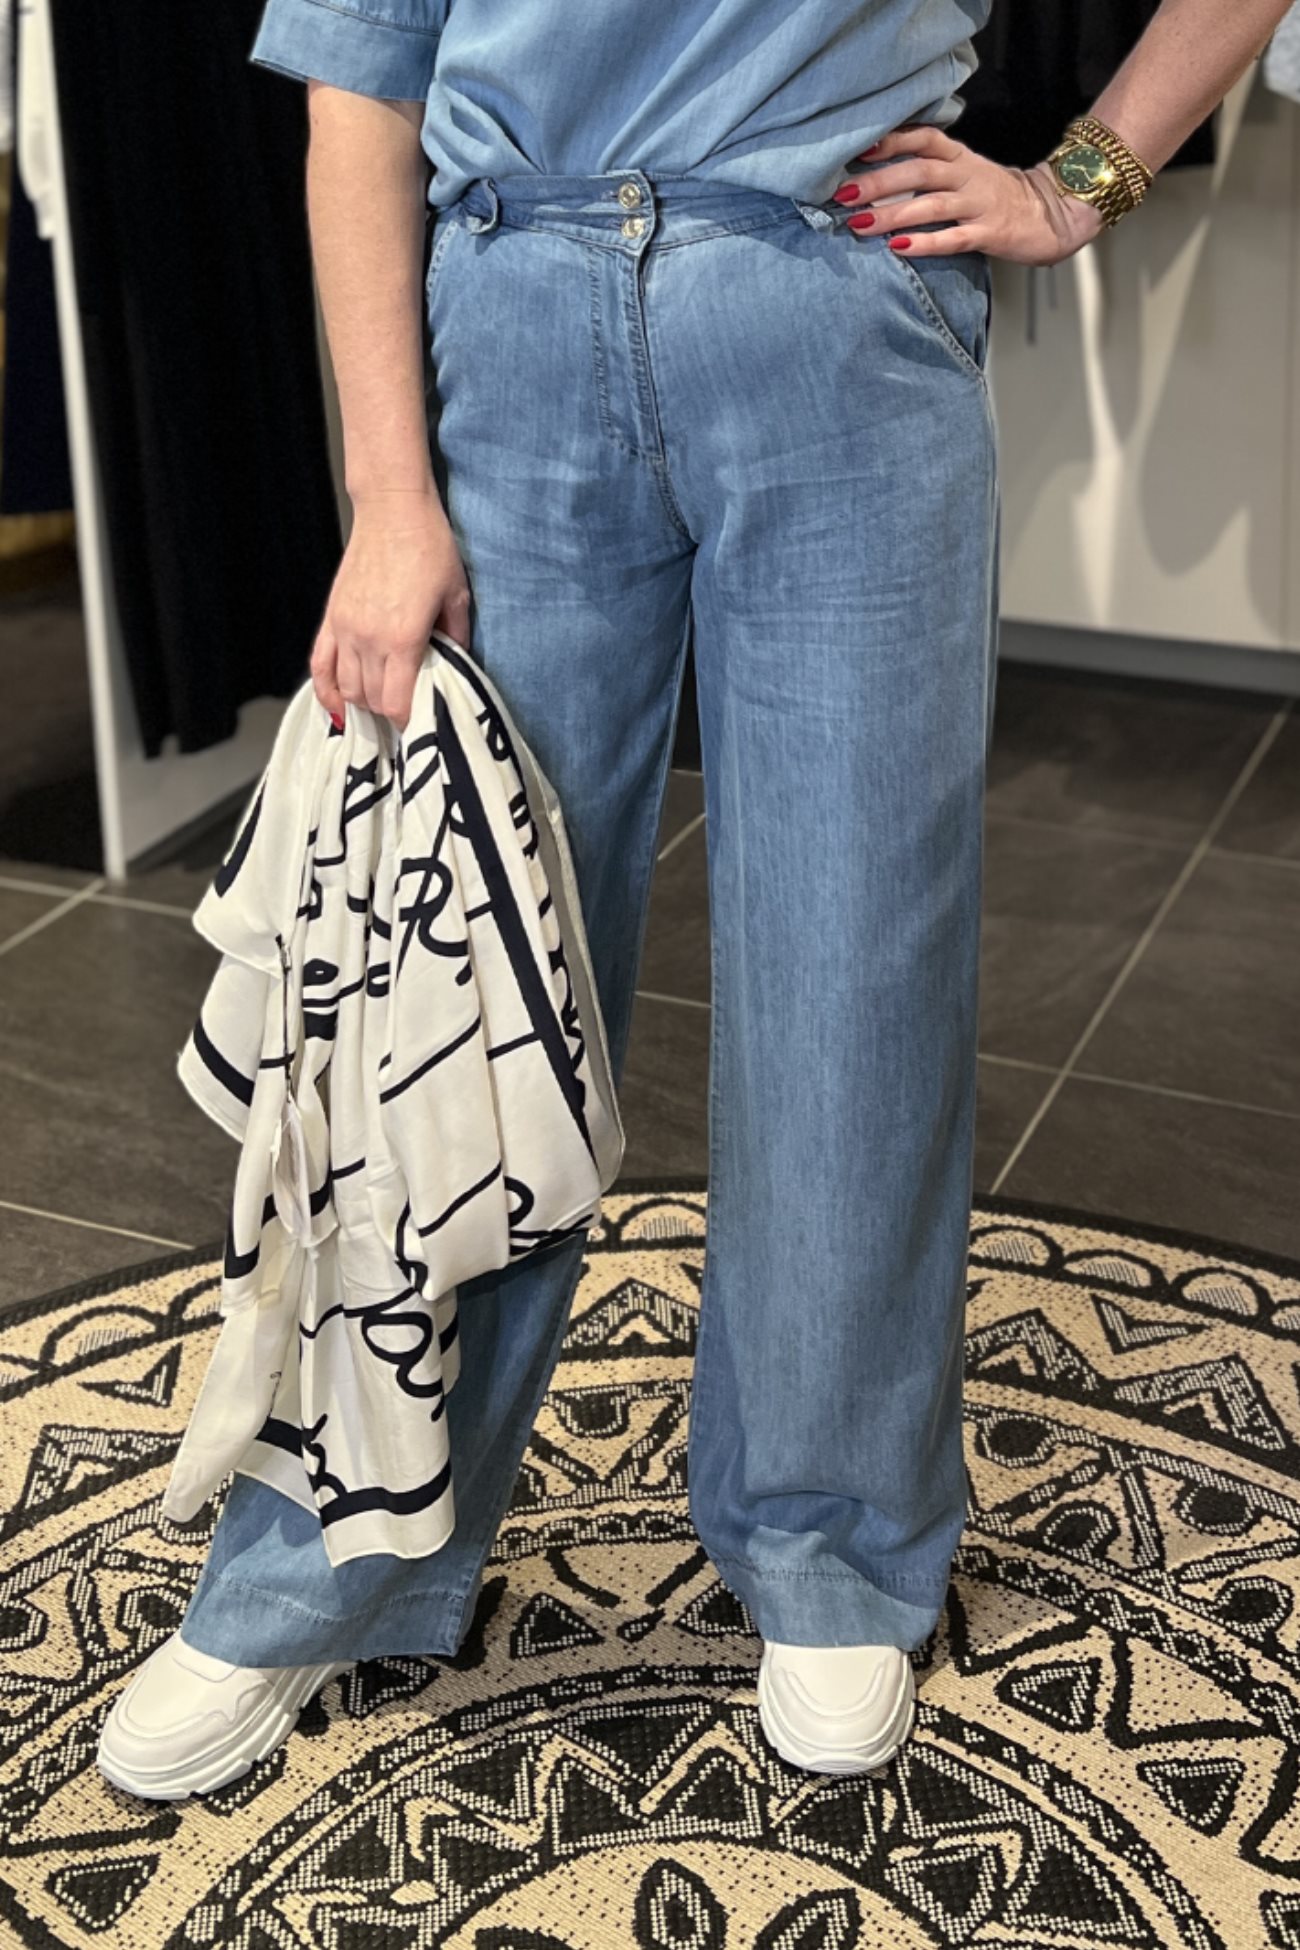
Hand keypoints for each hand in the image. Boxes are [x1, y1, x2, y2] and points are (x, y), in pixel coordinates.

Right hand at [311, 486, 469, 733]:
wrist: (393, 510)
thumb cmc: (429, 546)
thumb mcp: (457, 595)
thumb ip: (457, 636)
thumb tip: (456, 664)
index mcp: (402, 638)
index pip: (396, 702)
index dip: (408, 720)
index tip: (419, 724)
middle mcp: (368, 639)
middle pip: (371, 699)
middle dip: (389, 712)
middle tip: (405, 714)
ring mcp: (345, 628)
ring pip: (347, 687)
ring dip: (363, 702)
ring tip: (380, 706)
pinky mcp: (332, 617)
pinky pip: (320, 664)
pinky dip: (326, 689)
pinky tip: (336, 706)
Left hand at [836, 123, 1104, 266]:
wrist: (1051, 213)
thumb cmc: (997, 197)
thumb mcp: (966, 173)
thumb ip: (931, 171)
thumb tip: (876, 179)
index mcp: (960, 157)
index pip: (923, 138)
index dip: (891, 141)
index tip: (858, 149)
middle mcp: (968, 175)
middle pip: (919, 171)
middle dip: (879, 182)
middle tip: (844, 193)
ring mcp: (979, 204)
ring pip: (931, 205)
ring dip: (892, 214)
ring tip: (859, 225)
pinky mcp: (990, 233)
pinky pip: (953, 237)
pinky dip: (925, 243)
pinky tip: (899, 248)